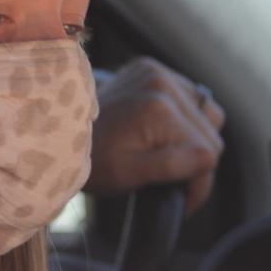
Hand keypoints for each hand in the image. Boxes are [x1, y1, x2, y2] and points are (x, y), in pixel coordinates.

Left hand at [85, 57, 224, 212]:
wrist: (59, 129)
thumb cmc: (92, 159)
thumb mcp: (126, 174)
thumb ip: (169, 166)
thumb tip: (208, 158)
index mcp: (158, 109)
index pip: (207, 152)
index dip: (198, 184)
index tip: (182, 202)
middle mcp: (163, 83)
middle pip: (212, 134)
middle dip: (197, 163)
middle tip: (173, 183)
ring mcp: (159, 72)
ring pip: (210, 115)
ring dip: (197, 139)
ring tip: (169, 154)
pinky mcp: (153, 68)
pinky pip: (193, 99)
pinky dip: (187, 120)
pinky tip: (163, 132)